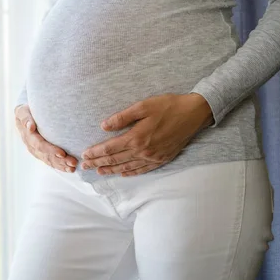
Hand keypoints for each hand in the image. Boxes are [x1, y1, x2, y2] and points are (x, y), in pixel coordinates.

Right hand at [14, 104, 77, 172]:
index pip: (39, 145)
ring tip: (73, 167)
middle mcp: (30, 145)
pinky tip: (70, 170)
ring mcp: (35, 151)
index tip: (62, 153)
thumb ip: (25, 118)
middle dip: (60, 160)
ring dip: (61, 165)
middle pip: (46, 155)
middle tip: (73, 162)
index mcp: (27, 135)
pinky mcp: (40, 154)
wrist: (25, 116)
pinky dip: (60, 166)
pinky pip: (50, 162)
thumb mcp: (23, 111)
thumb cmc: (27, 111)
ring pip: (49, 161)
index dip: (50, 150)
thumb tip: (30, 127)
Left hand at [80, 93, 213, 176]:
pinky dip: (131, 172)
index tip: (84, 155)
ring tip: (99, 172)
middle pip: (116, 159)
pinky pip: (143, 169)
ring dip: (111, 170)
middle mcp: (144, 151)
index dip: (96, 152)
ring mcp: (154, 157)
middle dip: (98, 163)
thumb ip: (122, 117)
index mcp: (137, 137)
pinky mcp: (162, 159)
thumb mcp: (143, 106)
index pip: (110, 148)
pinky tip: (123, 173)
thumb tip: (104, 126)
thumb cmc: (168, 106)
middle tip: (85, 167)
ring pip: (127, 166)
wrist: (194, 113)